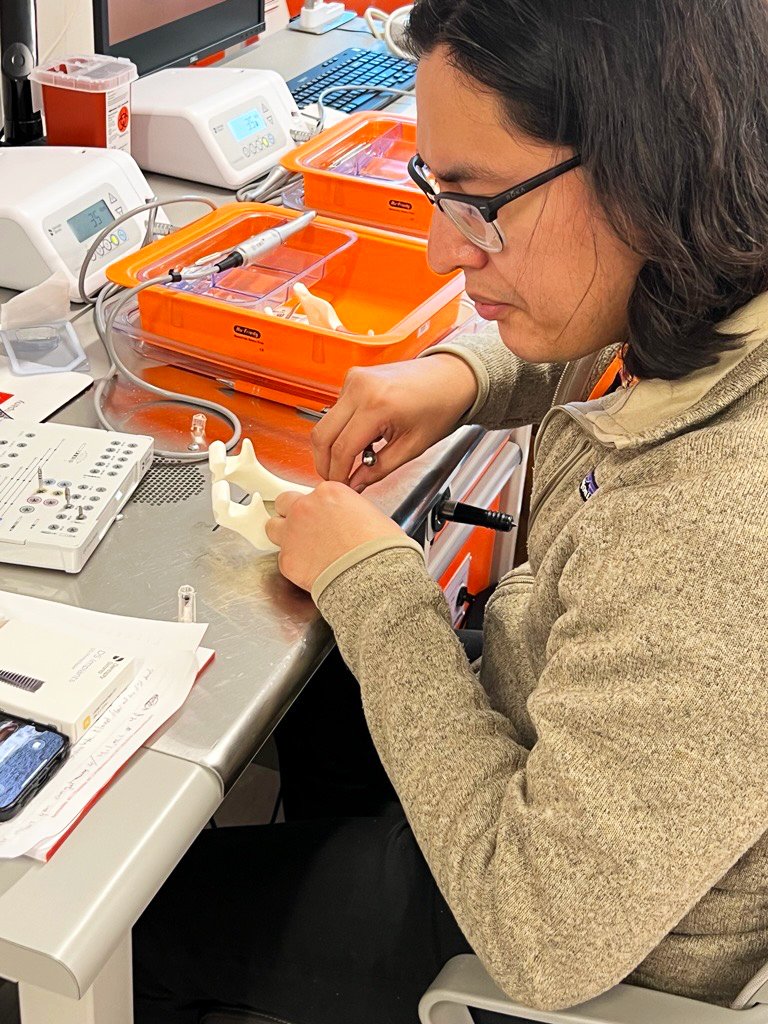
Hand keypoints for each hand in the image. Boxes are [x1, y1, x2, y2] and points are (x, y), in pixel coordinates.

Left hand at [264, 481, 407, 591]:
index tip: (322, 517)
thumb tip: (344, 519)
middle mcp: (305, 507)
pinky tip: (310, 569)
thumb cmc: (379, 549)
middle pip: (284, 503)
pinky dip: (294, 564)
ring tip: (300, 547)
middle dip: (292, 513)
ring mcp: (292, 533)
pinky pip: (282, 558)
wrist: (372, 576)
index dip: (317, 507)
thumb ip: (347, 510)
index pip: (312, 493)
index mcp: (328, 493)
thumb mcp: (369, 514)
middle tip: (305, 527)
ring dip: (283, 534)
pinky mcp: (287, 559)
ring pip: (273, 527)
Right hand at [312, 354, 478, 489]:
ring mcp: (354, 380)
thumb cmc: (440, 405)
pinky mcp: (353, 378)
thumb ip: (380, 469)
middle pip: (322, 435)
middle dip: (325, 463)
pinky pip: (335, 410)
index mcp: (377, 405)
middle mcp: (360, 388)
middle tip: (337, 478)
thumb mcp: (413, 446)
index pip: (342, 449)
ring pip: (325, 423)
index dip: (338, 474)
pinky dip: (342, 429)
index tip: (342, 486)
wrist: (450, 376)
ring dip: (334, 445)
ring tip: (358, 457)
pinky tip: (363, 436)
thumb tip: (356, 482)